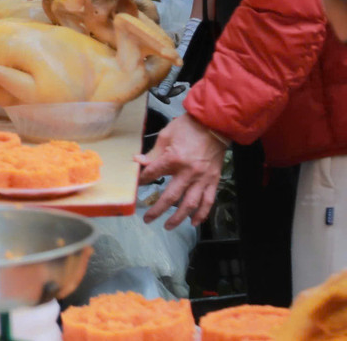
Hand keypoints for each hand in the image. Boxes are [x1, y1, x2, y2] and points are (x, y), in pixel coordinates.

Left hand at [135, 113, 227, 228]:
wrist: (214, 123)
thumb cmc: (188, 127)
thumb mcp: (165, 135)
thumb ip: (153, 153)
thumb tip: (138, 161)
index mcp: (174, 159)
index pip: (153, 174)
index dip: (143, 180)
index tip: (136, 185)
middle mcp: (189, 172)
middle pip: (170, 197)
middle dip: (157, 210)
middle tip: (147, 219)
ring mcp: (203, 178)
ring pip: (190, 204)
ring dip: (178, 217)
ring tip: (168, 226)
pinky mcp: (214, 180)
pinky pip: (208, 201)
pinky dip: (202, 214)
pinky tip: (194, 222)